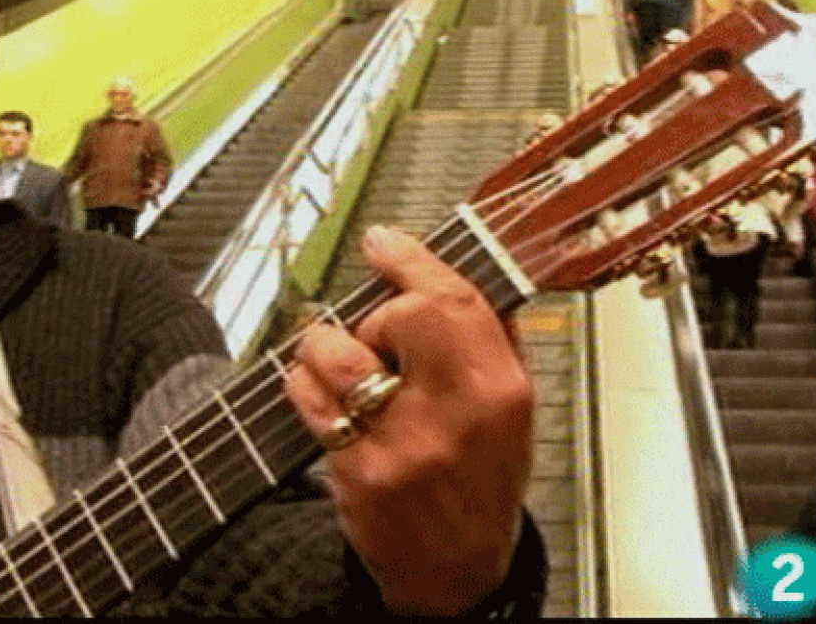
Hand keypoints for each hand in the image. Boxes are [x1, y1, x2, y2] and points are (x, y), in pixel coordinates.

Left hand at [283, 226, 535, 613]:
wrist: (455, 572)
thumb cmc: (479, 482)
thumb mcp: (512, 408)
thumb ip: (489, 337)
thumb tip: (447, 268)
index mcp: (499, 390)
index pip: (453, 300)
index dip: (410, 260)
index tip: (384, 242)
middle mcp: (453, 415)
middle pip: (397, 317)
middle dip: (374, 315)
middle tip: (378, 338)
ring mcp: (400, 445)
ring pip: (336, 351)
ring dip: (325, 347)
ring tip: (345, 369)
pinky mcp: (355, 470)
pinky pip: (308, 398)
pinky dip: (304, 387)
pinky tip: (325, 401)